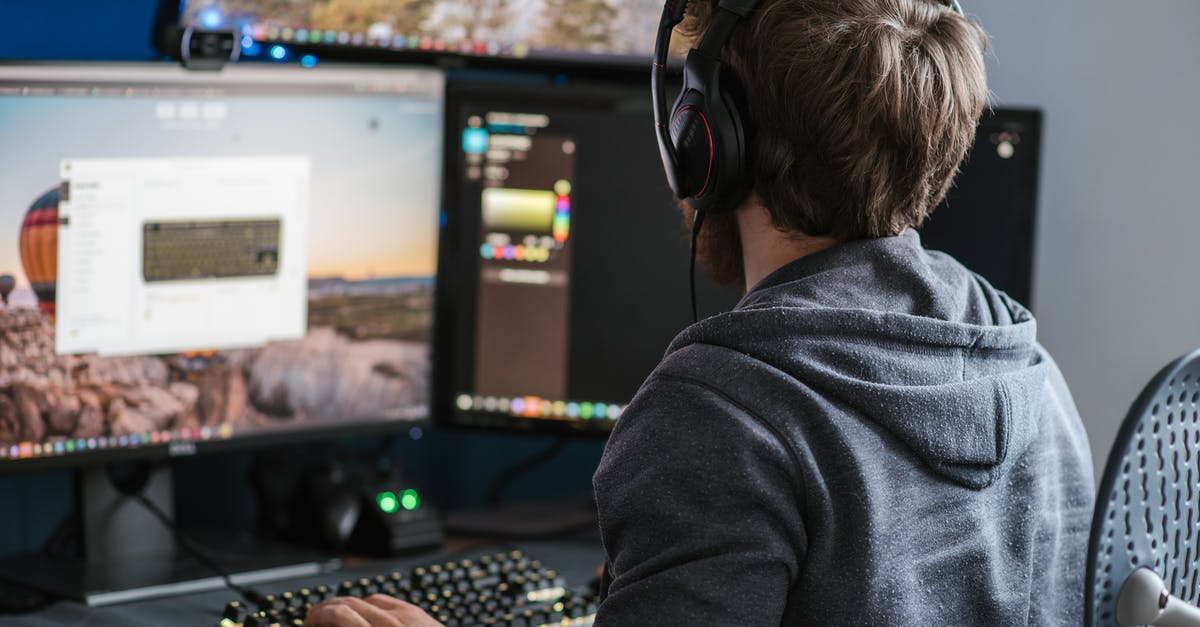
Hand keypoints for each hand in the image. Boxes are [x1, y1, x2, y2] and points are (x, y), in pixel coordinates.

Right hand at [303, 594, 443, 626]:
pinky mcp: (417, 614)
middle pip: (347, 603)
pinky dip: (368, 606)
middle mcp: (393, 624)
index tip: (307, 625)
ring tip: (333, 618)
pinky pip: (385, 600)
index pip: (339, 615)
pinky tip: (362, 617)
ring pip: (364, 599)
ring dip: (345, 606)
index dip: (317, 618)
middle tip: (312, 621)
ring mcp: (407, 616)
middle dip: (324, 611)